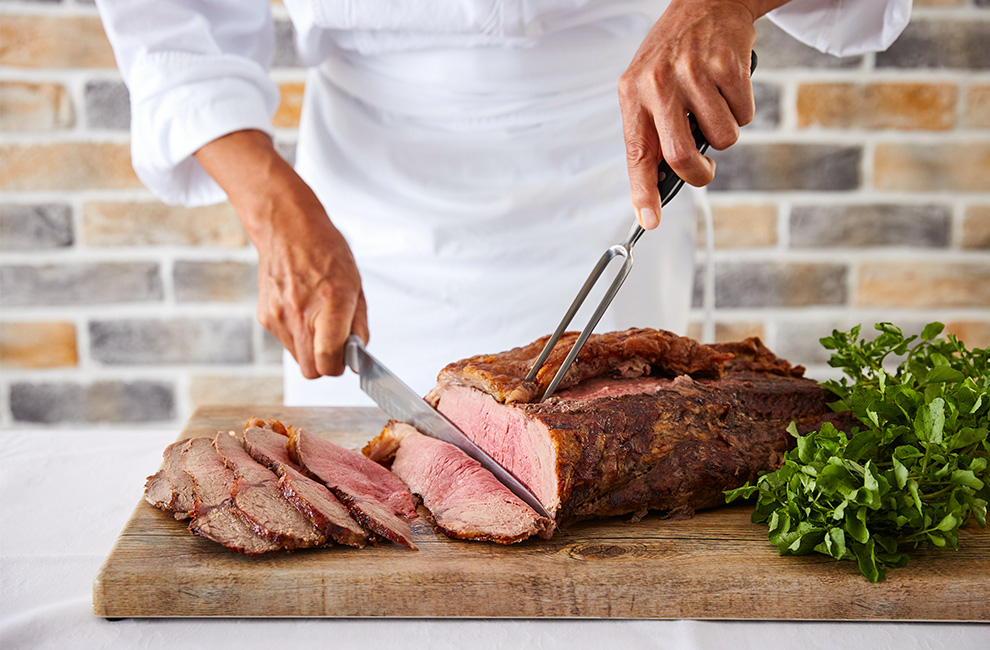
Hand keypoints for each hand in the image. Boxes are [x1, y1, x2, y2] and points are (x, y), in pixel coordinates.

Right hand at [194, 130, 368, 377]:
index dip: (338, 367)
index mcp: (328, 305)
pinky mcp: (265, 317)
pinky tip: (302, 310)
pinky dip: (297, 335)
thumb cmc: (325, 252)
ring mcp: (279, 317)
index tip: (345, 359)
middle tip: (334, 343)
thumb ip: (359, 324)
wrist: (288, 230)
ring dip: (311, 349)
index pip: (327, 360)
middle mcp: (299, 314)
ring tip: (317, 319)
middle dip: (325, 364)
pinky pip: (286, 341)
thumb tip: (358, 354)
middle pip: (311, 370)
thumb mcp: (356, 285)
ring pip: (298, 357)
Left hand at [618, 0, 785, 228]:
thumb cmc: (675, 53)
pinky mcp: (727, 66)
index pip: (636, 153)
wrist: (706, 2)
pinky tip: (728, 86)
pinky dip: (742, 109)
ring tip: (714, 103)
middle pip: (681, 156)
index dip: (643, 192)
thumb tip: (658, 181)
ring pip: (722, 138)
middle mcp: (659, 83)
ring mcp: (694, 73)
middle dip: (699, 174)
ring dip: (725, 131)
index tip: (649, 220)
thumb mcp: (646, 86)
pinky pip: (744, 115)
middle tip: (705, 170)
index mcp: (633, 93)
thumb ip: (650, 130)